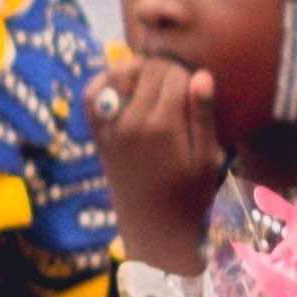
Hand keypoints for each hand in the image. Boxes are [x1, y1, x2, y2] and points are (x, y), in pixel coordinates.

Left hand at [92, 51, 227, 256]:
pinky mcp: (97, 134)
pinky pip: (90, 96)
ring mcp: (109, 127)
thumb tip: (202, 74)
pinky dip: (102, 81)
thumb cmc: (190, 195)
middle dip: (165, 68)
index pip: (173, 75)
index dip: (187, 73)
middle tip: (179, 81)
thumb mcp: (206, 158)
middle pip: (146, 72)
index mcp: (163, 126)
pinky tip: (121, 83)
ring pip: (116, 76)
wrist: (154, 227)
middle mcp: (130, 121)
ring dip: (136, 70)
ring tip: (155, 80)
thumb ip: (203, 116)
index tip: (196, 82)